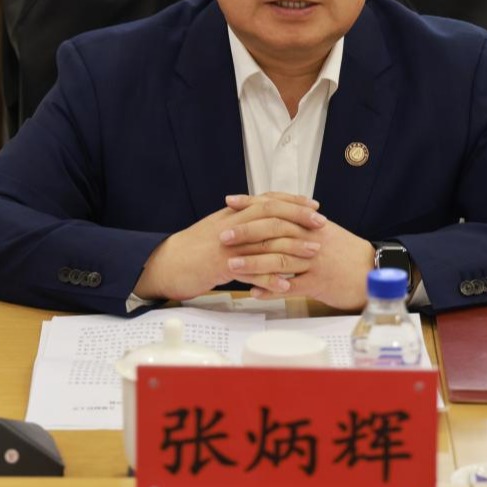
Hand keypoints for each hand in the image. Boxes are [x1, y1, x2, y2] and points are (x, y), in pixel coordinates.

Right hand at [133, 193, 324, 300]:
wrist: (166, 264)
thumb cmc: (194, 250)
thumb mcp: (220, 229)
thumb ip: (243, 223)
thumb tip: (267, 221)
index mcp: (233, 214)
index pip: (267, 200)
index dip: (292, 201)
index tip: (313, 205)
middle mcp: (231, 224)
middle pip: (270, 214)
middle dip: (298, 217)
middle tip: (320, 224)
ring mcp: (226, 245)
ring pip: (264, 241)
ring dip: (292, 247)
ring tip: (313, 253)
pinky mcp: (219, 266)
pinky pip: (249, 272)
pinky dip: (269, 279)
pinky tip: (286, 285)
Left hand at [224, 195, 375, 310]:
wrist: (370, 270)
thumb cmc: (344, 252)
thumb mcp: (323, 230)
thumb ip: (299, 222)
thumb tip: (273, 213)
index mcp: (310, 223)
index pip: (277, 208)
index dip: (252, 204)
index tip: (230, 203)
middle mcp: (311, 238)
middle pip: (274, 232)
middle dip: (246, 233)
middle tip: (223, 235)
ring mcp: (314, 261)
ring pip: (280, 259)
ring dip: (253, 263)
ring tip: (231, 266)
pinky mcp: (319, 283)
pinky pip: (291, 286)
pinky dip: (271, 288)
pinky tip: (254, 292)